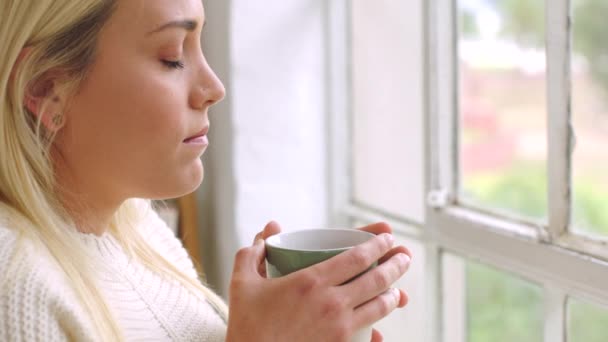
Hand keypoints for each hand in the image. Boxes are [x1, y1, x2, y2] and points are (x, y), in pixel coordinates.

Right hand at [226, 221, 410, 341]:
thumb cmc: (247, 324)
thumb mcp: (243, 283)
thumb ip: (254, 251)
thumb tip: (270, 227)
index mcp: (311, 280)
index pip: (356, 256)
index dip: (377, 244)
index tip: (388, 238)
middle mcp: (331, 302)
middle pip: (376, 279)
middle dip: (396, 265)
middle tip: (405, 257)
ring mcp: (339, 327)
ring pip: (378, 307)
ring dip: (393, 295)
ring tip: (398, 290)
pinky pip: (367, 336)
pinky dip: (379, 329)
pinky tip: (382, 328)